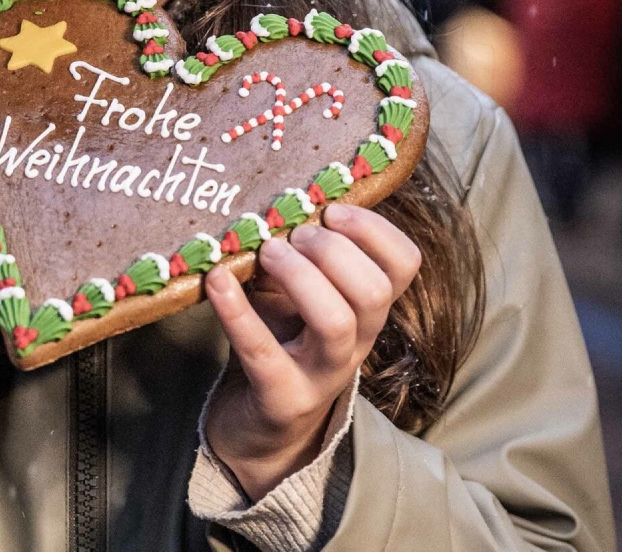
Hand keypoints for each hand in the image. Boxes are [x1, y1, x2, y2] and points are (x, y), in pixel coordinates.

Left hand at [202, 204, 420, 500]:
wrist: (262, 425)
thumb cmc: (283, 340)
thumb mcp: (300, 293)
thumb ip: (301, 252)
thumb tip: (276, 197)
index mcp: (368, 309)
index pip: (404, 264)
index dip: (374, 229)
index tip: (333, 208)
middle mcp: (357, 342)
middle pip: (372, 292)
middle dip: (333, 251)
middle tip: (293, 235)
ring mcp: (322, 374)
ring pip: (335, 322)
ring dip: (300, 276)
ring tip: (266, 252)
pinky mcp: (281, 396)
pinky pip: (262, 352)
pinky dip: (237, 311)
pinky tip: (216, 280)